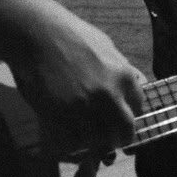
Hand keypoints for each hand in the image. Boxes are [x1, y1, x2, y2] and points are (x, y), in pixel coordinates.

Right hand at [9, 3, 145, 154]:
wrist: (36, 34)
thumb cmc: (69, 34)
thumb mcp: (106, 46)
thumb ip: (120, 69)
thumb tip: (131, 83)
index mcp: (124, 76)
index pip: (140, 108)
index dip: (131, 116)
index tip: (123, 120)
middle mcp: (109, 96)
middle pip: (125, 131)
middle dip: (120, 139)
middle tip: (112, 142)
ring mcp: (85, 108)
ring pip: (99, 141)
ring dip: (94, 142)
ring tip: (88, 140)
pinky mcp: (61, 116)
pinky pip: (73, 141)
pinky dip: (72, 143)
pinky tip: (69, 137)